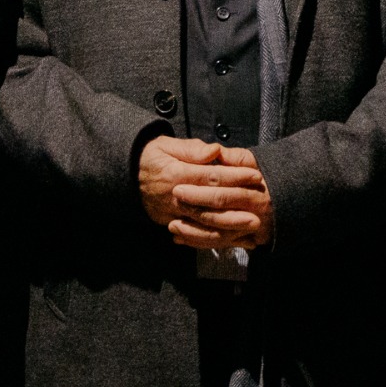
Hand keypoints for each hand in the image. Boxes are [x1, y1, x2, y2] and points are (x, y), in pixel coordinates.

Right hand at [137, 136, 266, 248]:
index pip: (211, 177)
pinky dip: (216, 240)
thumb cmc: (151, 156)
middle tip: (259, 212)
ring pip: (204, 225)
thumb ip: (191, 149)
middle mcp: (175, 197)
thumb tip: (214, 151)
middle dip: (236, 210)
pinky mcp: (171, 223)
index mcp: (176, 174)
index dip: (235, 177)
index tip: (255, 176)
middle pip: (210, 206)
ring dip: (229, 229)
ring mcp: (172, 214)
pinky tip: (234, 241)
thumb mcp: (166, 145)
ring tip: (251, 230)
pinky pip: (196, 236)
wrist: (126, 175)